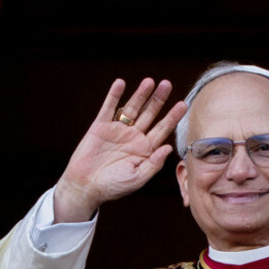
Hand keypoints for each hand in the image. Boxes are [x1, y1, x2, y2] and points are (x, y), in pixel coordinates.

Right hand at [54, 78, 187, 221]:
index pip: (162, 129)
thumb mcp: (137, 178)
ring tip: (149, 81)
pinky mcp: (100, 127)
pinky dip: (114, 95)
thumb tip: (169, 147)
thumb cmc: (113, 186)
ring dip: (140, 94)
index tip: (183, 104)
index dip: (172, 116)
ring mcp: (117, 130)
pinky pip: (108, 108)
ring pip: (132, 108)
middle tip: (167, 84)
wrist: (85, 187)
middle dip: (158, 100)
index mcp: (145, 149)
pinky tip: (120, 83)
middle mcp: (133, 136)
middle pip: (149, 114)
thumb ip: (153, 164)